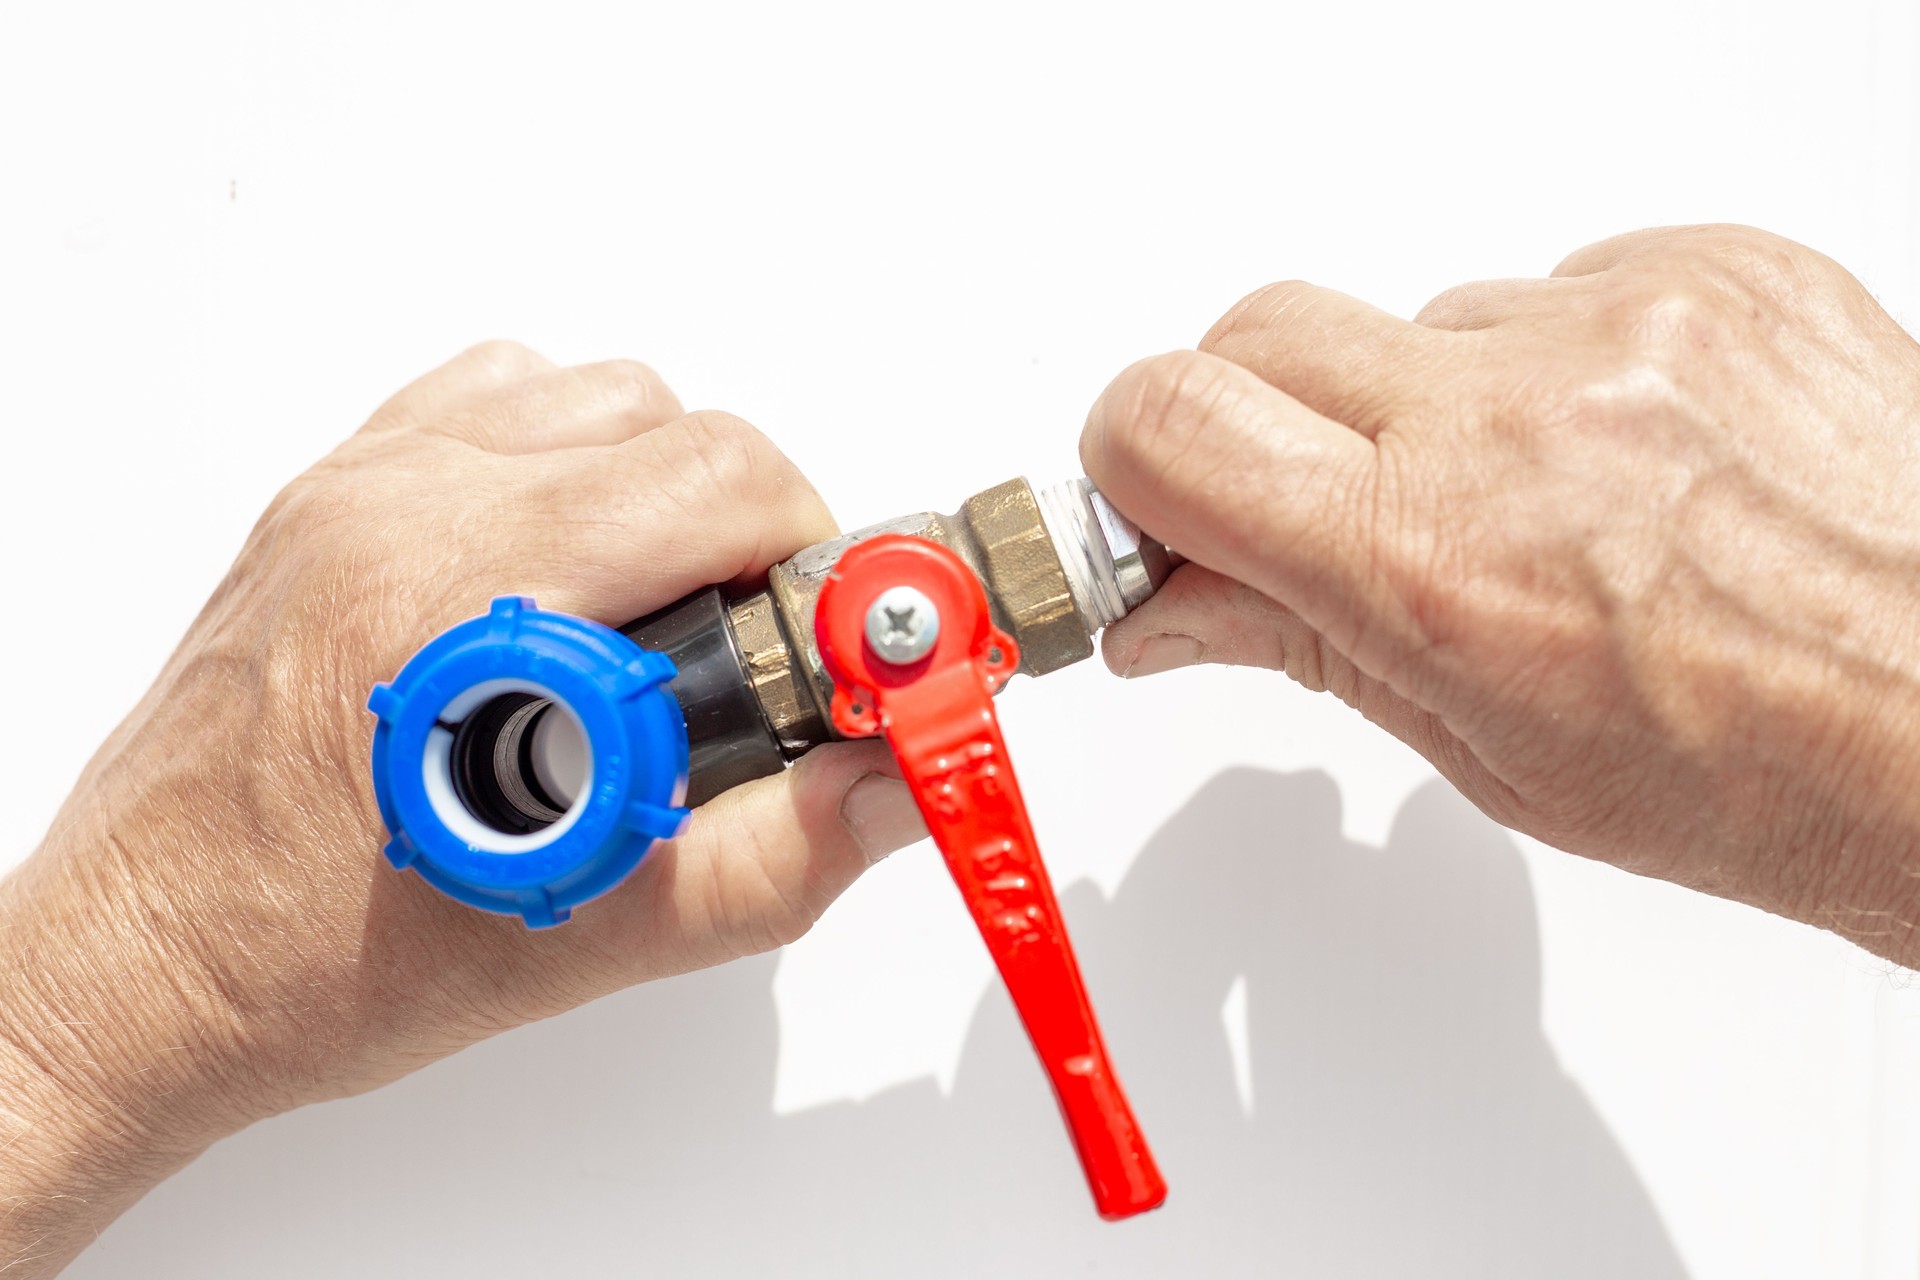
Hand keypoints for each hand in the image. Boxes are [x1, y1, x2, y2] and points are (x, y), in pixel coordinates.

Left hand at [0, 344, 925, 1274]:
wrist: (145, 965)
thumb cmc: (305, 964)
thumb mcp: (576, 934)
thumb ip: (767, 861)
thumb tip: (896, 785)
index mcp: (457, 597)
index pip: (718, 488)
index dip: (818, 570)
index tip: (839, 652)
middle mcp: (398, 509)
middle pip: (676, 428)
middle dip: (758, 532)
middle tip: (754, 655)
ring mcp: (356, 488)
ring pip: (594, 394)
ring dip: (666, 485)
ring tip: (660, 614)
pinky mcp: (332, 494)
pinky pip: (494, 398)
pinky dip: (569, 453)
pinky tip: (571, 563)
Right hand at [1083, 225, 1919, 964]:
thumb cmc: (1766, 774)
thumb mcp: (1487, 753)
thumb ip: (1302, 644)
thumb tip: (1167, 607)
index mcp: (1427, 560)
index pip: (1165, 424)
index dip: (1125, 462)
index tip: (1146, 504)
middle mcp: (1514, 416)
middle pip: (1257, 332)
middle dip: (1250, 418)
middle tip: (1314, 506)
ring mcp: (1623, 325)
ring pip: (1416, 316)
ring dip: (1426, 402)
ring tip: (1531, 506)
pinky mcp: (1717, 267)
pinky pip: (1556, 284)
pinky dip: (1555, 365)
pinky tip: (1619, 457)